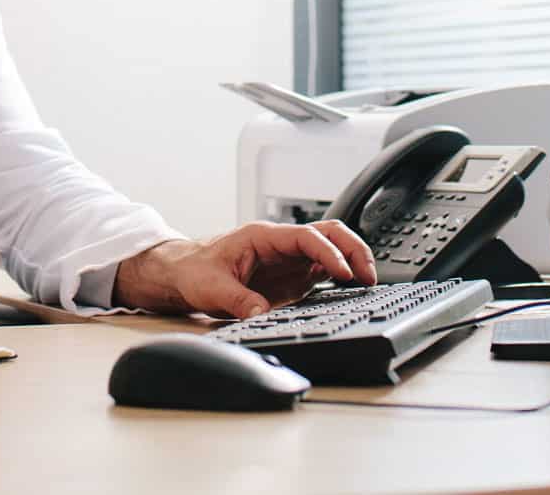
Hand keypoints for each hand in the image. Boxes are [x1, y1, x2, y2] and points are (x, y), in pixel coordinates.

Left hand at [111, 220, 377, 318]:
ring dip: (351, 262)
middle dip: (353, 249)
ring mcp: (289, 260)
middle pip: (328, 234)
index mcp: (264, 237)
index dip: (329, 252)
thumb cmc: (193, 270)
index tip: (342, 273)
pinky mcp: (291, 277)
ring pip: (331, 250)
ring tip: (367, 283)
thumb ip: (238, 300)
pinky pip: (323, 271)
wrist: (181, 273)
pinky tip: (351, 292)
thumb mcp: (212, 287)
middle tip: (368, 275)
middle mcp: (281, 245)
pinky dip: (341, 278)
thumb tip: (260, 314)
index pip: (307, 236)